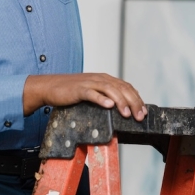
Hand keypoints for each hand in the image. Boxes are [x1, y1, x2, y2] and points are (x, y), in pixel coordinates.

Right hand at [23, 72, 146, 120]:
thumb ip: (105, 96)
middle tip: (139, 116)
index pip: (126, 87)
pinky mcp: (79, 89)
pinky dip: (101, 99)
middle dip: (133, 102)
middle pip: (121, 88)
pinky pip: (92, 93)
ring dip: (120, 101)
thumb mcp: (92, 92)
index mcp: (104, 79)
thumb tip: (120, 109)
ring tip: (127, 113)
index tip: (143, 111)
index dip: (137, 98)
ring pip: (110, 89)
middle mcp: (99, 79)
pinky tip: (108, 105)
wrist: (50, 86)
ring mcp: (89, 83)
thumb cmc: (71, 92)